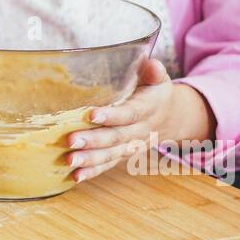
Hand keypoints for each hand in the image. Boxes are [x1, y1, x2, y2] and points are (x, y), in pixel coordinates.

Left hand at [64, 59, 216, 183]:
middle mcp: (141, 130)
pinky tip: (75, 176)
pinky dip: (92, 172)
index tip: (91, 115)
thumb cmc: (155, 90)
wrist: (170, 117)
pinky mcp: (123, 155)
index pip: (130, 113)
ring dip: (90, 159)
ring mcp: (132, 145)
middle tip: (71, 141)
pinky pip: (108, 165)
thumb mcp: (158, 77)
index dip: (113, 116)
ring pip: (111, 155)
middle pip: (117, 138)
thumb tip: (150, 63)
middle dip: (94, 141)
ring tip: (69, 160)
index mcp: (149, 108)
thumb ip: (153, 70)